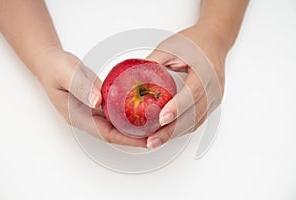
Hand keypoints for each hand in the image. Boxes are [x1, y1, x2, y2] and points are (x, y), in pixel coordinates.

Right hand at [34, 47, 146, 146]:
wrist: (51, 63)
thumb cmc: (55, 68)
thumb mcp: (66, 74)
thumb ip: (81, 87)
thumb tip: (98, 102)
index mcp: (78, 117)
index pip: (106, 134)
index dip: (126, 139)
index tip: (145, 141)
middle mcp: (87, 118)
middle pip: (115, 132)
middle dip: (135, 136)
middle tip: (157, 134)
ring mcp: (93, 111)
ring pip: (116, 123)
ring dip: (134, 126)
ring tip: (153, 124)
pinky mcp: (98, 102)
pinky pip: (116, 111)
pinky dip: (128, 112)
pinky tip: (141, 108)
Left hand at [146, 25, 226, 148]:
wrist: (215, 40)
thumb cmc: (194, 41)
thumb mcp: (171, 47)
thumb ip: (153, 62)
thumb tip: (132, 79)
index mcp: (205, 70)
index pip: (193, 92)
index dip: (178, 107)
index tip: (162, 119)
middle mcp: (213, 87)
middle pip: (195, 114)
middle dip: (172, 130)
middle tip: (152, 140)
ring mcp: (215, 97)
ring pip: (196, 122)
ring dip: (176, 134)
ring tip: (155, 141)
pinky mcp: (212, 102)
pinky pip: (197, 120)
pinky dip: (182, 129)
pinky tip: (167, 133)